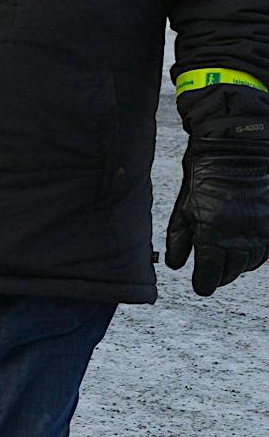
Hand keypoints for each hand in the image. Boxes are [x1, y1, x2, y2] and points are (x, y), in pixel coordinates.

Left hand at [164, 89, 268, 295]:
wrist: (236, 149)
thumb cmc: (204, 174)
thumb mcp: (184, 206)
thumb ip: (180, 239)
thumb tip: (176, 265)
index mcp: (215, 235)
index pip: (211, 274)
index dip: (204, 284)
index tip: (200, 287)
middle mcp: (241, 237)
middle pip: (232, 272)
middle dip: (219, 276)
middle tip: (211, 275)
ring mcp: (261, 231)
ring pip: (250, 263)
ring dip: (237, 267)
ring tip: (225, 262)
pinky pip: (266, 251)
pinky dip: (255, 256)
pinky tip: (244, 250)